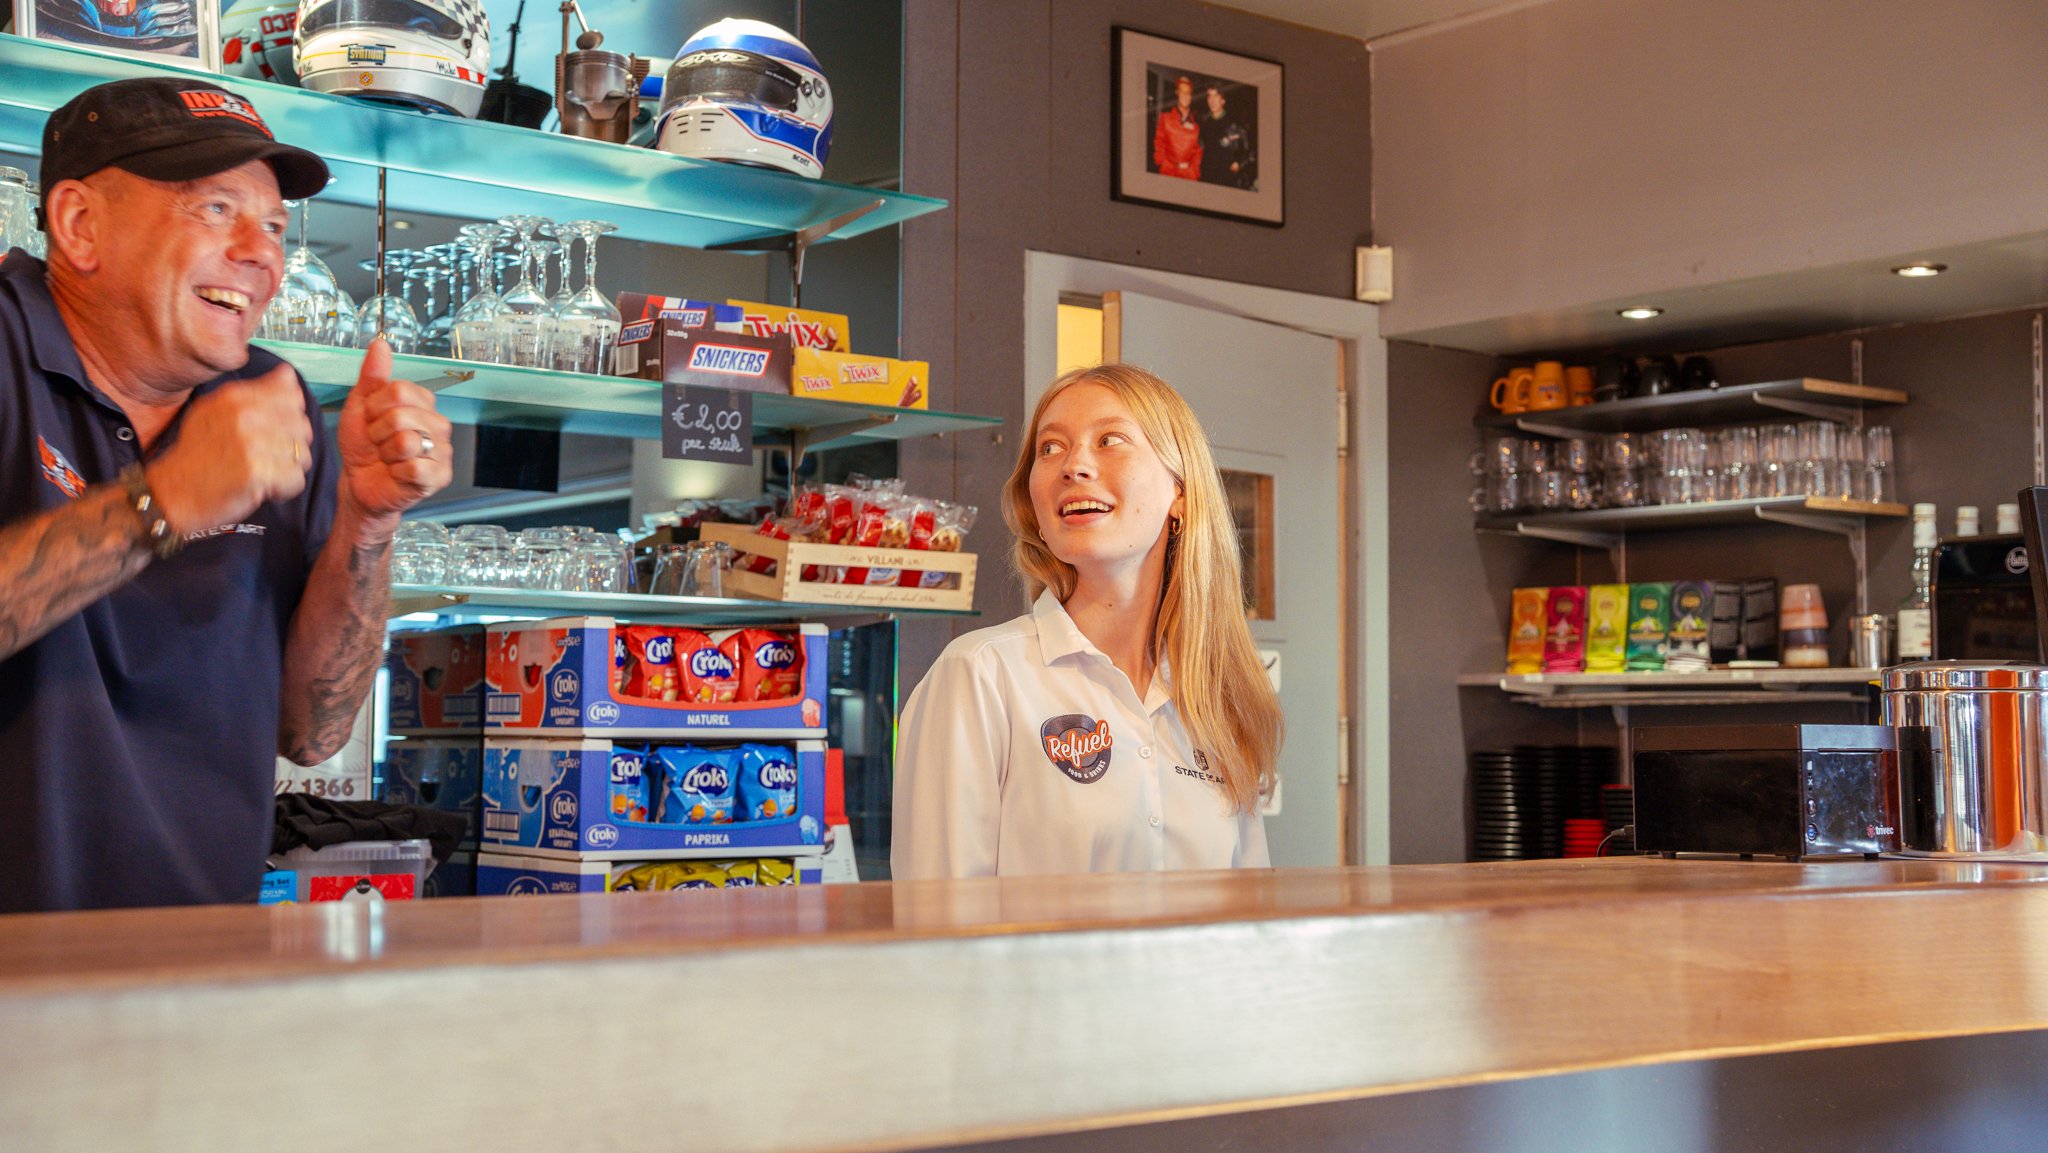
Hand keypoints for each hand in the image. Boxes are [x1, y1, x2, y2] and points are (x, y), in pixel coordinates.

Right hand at [146, 362, 312, 535]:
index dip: (288, 418)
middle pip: (303, 427)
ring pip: (302, 455)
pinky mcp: (257, 472)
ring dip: (286, 469)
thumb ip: (256, 391)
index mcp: (235, 396)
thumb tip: (288, 373)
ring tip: (259, 472)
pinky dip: (284, 489)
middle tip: (263, 457)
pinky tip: (262, 487)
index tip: (269, 431)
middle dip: (289, 446)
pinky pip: (296, 480)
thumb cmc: (198, 453)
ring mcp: (251, 443)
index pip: (292, 396)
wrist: (172, 492)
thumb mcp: (215, 409)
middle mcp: (245, 414)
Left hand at [335, 338, 452, 520]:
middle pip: (401, 415)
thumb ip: (372, 376)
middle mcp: (438, 424)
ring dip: (386, 453)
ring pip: (407, 441)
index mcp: (423, 403)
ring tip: (387, 457)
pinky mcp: (439, 476)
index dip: (374, 406)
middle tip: (378, 442)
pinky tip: (397, 473)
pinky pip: (414, 467)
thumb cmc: (363, 446)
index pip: (399, 390)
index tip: (371, 419)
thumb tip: (380, 344)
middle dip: (377, 431)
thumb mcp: (360, 406)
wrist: (361, 483)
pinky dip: (396, 472)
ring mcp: (442, 451)